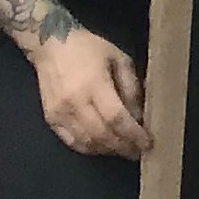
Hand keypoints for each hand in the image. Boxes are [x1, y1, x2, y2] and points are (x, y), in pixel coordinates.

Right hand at [32, 28, 150, 160]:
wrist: (51, 46)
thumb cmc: (89, 48)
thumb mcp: (119, 58)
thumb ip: (131, 86)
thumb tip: (139, 115)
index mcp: (94, 85)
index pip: (116, 118)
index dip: (133, 134)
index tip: (148, 143)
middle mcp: (75, 103)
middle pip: (102, 135)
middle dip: (123, 147)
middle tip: (139, 152)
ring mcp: (60, 114)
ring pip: (87, 143)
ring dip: (107, 150)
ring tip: (124, 150)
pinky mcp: (50, 120)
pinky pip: (71, 142)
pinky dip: (89, 148)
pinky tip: (103, 147)